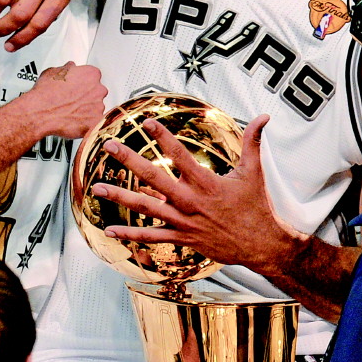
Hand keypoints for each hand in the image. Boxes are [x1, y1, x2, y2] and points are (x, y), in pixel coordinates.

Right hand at [25, 61, 106, 139]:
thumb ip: (67, 68)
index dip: (84, 82)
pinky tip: (74, 120)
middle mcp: (98, 89)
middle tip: (74, 99)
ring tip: (72, 111)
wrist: (40, 112)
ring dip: (87, 109)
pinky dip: (86, 122)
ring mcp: (98, 106)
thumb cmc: (46, 93)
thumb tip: (69, 68)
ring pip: (96, 107)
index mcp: (91, 74)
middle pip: (97, 92)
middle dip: (87, 96)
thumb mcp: (53, 72)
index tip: (78, 86)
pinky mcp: (95, 122)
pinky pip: (94, 122)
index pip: (94, 77)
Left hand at [92, 115, 302, 273]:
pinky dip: (129, 234)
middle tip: (109, 146)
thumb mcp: (254, 172)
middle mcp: (190, 201)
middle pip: (153, 177)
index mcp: (205, 182)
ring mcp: (183, 221)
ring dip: (119, 197)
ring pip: (145, 208)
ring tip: (96, 188)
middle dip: (129, 160)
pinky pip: (151, 236)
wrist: (260, 245)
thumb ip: (253, 142)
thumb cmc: (256, 205)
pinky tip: (109, 230)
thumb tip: (264, 116)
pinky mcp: (181, 238)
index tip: (146, 122)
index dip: (162, 137)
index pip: (179, 155)